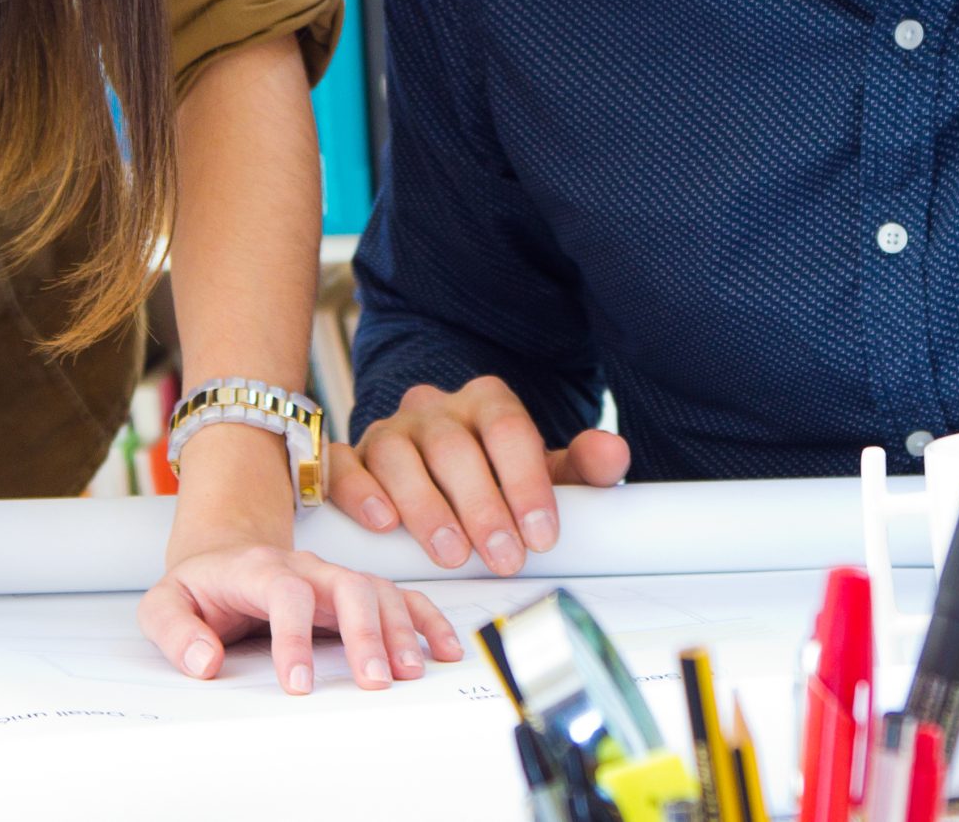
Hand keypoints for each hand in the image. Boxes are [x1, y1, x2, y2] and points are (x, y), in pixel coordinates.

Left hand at [138, 544, 464, 693]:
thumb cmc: (198, 589)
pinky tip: (444, 648)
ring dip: (398, 631)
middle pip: (344, 586)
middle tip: (373, 681)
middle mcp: (304, 566)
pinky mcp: (355, 589)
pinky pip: (399, 596)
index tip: (297, 683)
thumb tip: (204, 662)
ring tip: (409, 673)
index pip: (283, 592)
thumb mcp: (163, 604)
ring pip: (376, 591)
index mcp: (256, 568)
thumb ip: (174, 631)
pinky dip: (426, 619)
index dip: (293, 636)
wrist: (223, 556)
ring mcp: (333, 576)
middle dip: (363, 633)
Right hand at [331, 376, 629, 574]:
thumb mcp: (545, 475)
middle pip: (452, 445)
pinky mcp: (350, 457)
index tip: (543, 535)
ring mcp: (387, 431)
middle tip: (503, 557)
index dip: (526, 482)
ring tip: (450, 553)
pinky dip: (359, 492)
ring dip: (425, 507)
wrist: (439, 476)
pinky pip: (344, 465)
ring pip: (397, 454)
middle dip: (481, 506)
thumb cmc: (498, 482)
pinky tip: (381, 523)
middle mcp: (433, 409)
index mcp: (486, 403)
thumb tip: (615, 452)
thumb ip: (583, 467)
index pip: (507, 428)